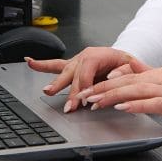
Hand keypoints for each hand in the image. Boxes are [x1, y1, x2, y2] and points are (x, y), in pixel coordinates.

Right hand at [26, 46, 141, 113]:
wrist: (121, 59)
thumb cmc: (125, 64)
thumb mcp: (130, 65)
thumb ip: (124, 70)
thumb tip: (113, 76)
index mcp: (98, 55)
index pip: (88, 71)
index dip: (85, 86)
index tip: (85, 100)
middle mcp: (85, 56)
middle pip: (74, 74)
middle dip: (70, 91)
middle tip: (69, 105)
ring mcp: (76, 61)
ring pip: (63, 72)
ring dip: (55, 83)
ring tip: (47, 91)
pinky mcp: (71, 67)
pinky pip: (55, 65)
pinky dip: (42, 65)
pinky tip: (30, 62)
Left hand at [79, 66, 161, 136]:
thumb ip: (152, 83)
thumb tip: (131, 79)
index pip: (128, 75)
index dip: (107, 82)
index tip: (90, 88)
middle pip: (128, 81)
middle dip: (103, 88)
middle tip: (84, 95)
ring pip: (136, 90)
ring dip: (113, 96)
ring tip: (96, 102)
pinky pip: (153, 103)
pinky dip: (136, 104)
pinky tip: (123, 107)